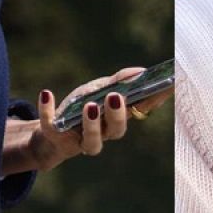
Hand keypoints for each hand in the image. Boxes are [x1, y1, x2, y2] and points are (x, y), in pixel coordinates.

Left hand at [2, 67, 171, 174]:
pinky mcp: (56, 138)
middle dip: (117, 115)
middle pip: (117, 130)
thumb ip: (119, 82)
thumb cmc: (80, 109)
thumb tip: (141, 72)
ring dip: (91, 123)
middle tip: (115, 97)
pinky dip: (48, 110)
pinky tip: (47, 93)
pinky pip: (52, 127)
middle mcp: (103, 134)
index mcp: (117, 119)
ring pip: (92, 140)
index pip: (140, 111)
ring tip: (90, 105)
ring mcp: (80, 139)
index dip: (154, 99)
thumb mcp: (98, 90)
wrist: (50, 131)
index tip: (166, 84)